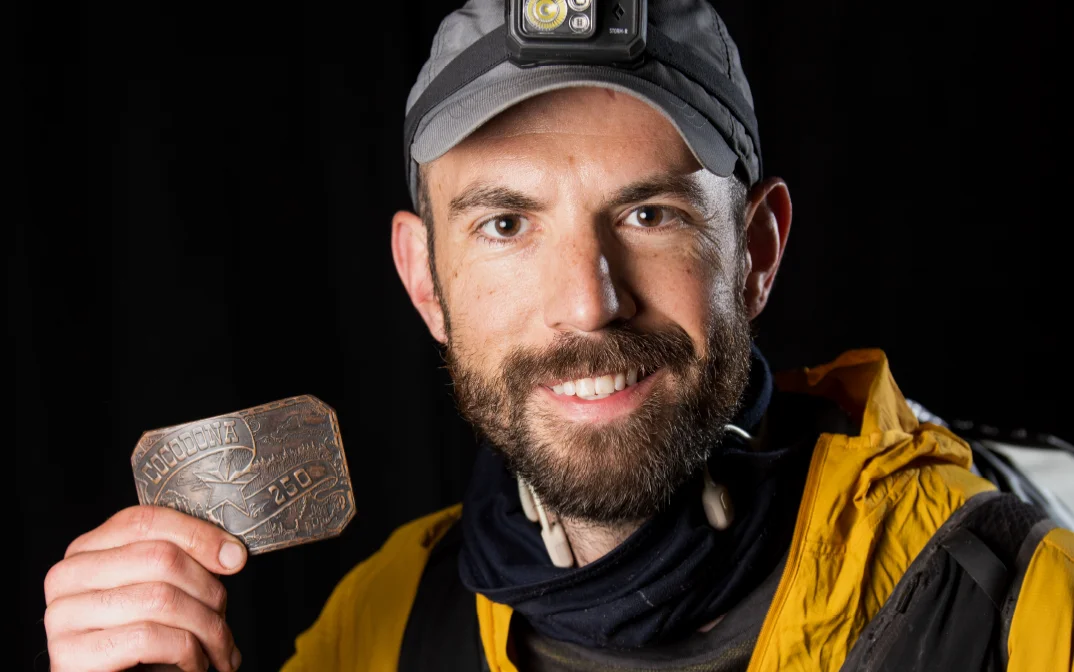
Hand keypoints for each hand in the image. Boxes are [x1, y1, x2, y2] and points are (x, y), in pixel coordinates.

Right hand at [44, 505, 246, 671]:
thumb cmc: (142, 646)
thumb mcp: (161, 593)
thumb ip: (183, 564)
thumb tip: (232, 554)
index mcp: (87, 551)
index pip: (145, 521)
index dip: (197, 535)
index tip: (236, 558)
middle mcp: (66, 577)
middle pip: (160, 558)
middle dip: (209, 591)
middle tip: (225, 619)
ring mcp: (62, 617)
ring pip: (160, 599)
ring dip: (206, 628)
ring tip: (219, 649)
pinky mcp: (70, 656)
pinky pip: (147, 638)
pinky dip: (186, 652)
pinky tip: (194, 664)